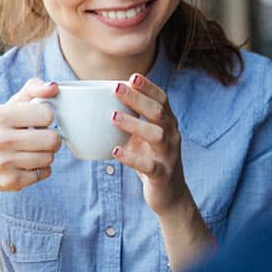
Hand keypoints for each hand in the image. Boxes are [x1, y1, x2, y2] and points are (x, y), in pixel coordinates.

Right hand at [0, 78, 61, 191]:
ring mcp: (5, 163)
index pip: (47, 114)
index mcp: (1, 116)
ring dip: (46, 154)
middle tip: (40, 138)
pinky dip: (40, 169)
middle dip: (51, 138)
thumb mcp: (9, 106)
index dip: (46, 117)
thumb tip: (53, 87)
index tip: (37, 120)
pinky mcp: (12, 181)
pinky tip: (27, 164)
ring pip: (50, 158)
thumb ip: (32, 89)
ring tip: (31, 151)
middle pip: (52, 139)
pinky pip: (44, 173)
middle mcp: (0, 140)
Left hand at [111, 73, 188, 215]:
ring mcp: (169, 155)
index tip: (132, 76)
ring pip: (157, 136)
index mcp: (167, 123)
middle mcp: (172, 136)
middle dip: (138, 99)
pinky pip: (149, 165)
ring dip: (135, 124)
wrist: (170, 195)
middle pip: (158, 112)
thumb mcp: (144, 137)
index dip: (149, 87)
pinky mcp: (162, 175)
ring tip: (113, 117)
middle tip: (117, 88)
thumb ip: (131, 120)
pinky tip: (116, 151)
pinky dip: (132, 158)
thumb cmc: (151, 159)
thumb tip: (99, 101)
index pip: (162, 99)